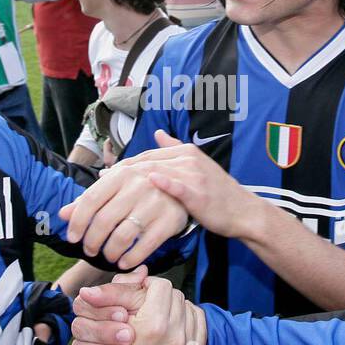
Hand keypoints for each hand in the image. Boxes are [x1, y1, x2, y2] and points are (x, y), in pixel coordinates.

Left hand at [58, 144, 191, 267]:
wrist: (187, 182)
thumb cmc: (145, 184)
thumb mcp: (119, 184)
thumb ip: (92, 197)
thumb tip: (63, 213)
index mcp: (122, 174)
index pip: (90, 200)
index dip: (77, 222)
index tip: (72, 237)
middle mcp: (137, 186)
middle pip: (103, 221)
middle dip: (92, 241)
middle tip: (90, 250)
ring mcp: (155, 204)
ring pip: (122, 237)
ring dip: (109, 252)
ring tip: (107, 256)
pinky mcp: (169, 222)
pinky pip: (144, 247)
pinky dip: (130, 259)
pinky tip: (123, 262)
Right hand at [74, 272, 204, 344]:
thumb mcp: (104, 319)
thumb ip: (123, 290)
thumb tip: (142, 271)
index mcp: (155, 326)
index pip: (162, 286)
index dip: (148, 287)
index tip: (139, 294)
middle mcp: (176, 342)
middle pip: (178, 298)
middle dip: (162, 300)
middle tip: (148, 307)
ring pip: (191, 312)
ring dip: (176, 312)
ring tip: (160, 318)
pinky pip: (199, 333)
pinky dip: (187, 328)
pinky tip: (172, 331)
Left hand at [118, 130, 261, 239]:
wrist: (243, 211)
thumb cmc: (217, 193)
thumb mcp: (196, 166)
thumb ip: (175, 149)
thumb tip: (157, 134)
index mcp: (185, 152)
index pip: (147, 155)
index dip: (124, 164)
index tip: (105, 175)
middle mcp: (188, 159)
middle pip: (147, 163)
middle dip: (122, 173)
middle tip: (102, 183)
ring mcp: (194, 175)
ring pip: (157, 173)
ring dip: (133, 183)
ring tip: (112, 192)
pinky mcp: (199, 192)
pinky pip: (178, 186)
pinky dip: (164, 183)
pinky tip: (150, 182)